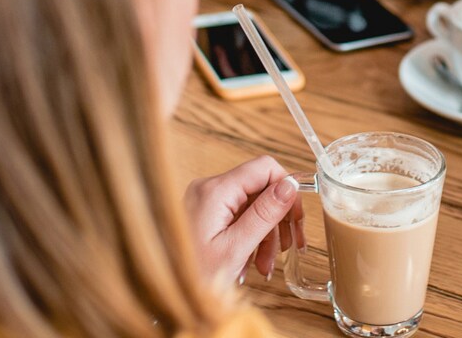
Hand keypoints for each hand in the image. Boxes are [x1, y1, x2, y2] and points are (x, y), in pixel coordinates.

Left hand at [185, 156, 305, 286]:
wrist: (164, 293)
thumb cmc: (193, 277)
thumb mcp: (236, 248)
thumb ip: (264, 214)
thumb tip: (289, 184)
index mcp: (215, 191)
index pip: (264, 168)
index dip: (287, 189)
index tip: (296, 218)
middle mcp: (208, 188)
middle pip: (260, 188)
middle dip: (277, 219)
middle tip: (291, 247)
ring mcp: (205, 201)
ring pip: (251, 206)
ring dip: (265, 234)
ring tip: (266, 266)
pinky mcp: (205, 214)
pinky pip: (238, 217)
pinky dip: (250, 237)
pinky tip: (251, 262)